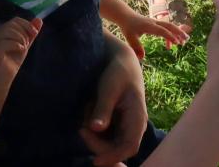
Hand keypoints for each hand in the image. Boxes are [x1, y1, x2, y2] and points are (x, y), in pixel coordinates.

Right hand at [0, 17, 40, 82]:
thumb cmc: (13, 59)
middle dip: (24, 33)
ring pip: (7, 31)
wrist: (5, 77)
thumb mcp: (25, 44)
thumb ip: (30, 32)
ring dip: (20, 38)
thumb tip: (39, 19)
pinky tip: (20, 50)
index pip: (15, 20)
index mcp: (0, 31)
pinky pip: (4, 42)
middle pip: (12, 25)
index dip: (27, 24)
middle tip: (26, 44)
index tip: (35, 33)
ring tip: (23, 47)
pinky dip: (16, 45)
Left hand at [80, 37, 148, 165]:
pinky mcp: (118, 125)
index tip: (95, 161)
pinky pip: (105, 137)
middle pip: (117, 149)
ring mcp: (126, 127)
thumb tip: (96, 128)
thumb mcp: (109, 88)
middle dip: (97, 145)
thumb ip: (103, 108)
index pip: (129, 146)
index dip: (113, 156)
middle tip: (81, 129)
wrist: (122, 62)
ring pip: (110, 145)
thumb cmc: (118, 72)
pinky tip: (90, 113)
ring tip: (88, 113)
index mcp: (137, 117)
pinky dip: (94, 132)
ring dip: (95, 138)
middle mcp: (134, 126)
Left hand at [120, 12, 189, 59]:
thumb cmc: (128, 27)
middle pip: (170, 26)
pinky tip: (169, 46)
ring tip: (184, 41)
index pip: (162, 31)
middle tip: (186, 39)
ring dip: (178, 32)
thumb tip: (142, 58)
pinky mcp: (156, 24)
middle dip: (179, 32)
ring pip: (170, 26)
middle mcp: (155, 23)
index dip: (170, 36)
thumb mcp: (130, 38)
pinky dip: (170, 35)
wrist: (127, 17)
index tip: (177, 43)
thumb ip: (136, 47)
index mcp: (149, 26)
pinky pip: (166, 28)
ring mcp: (156, 22)